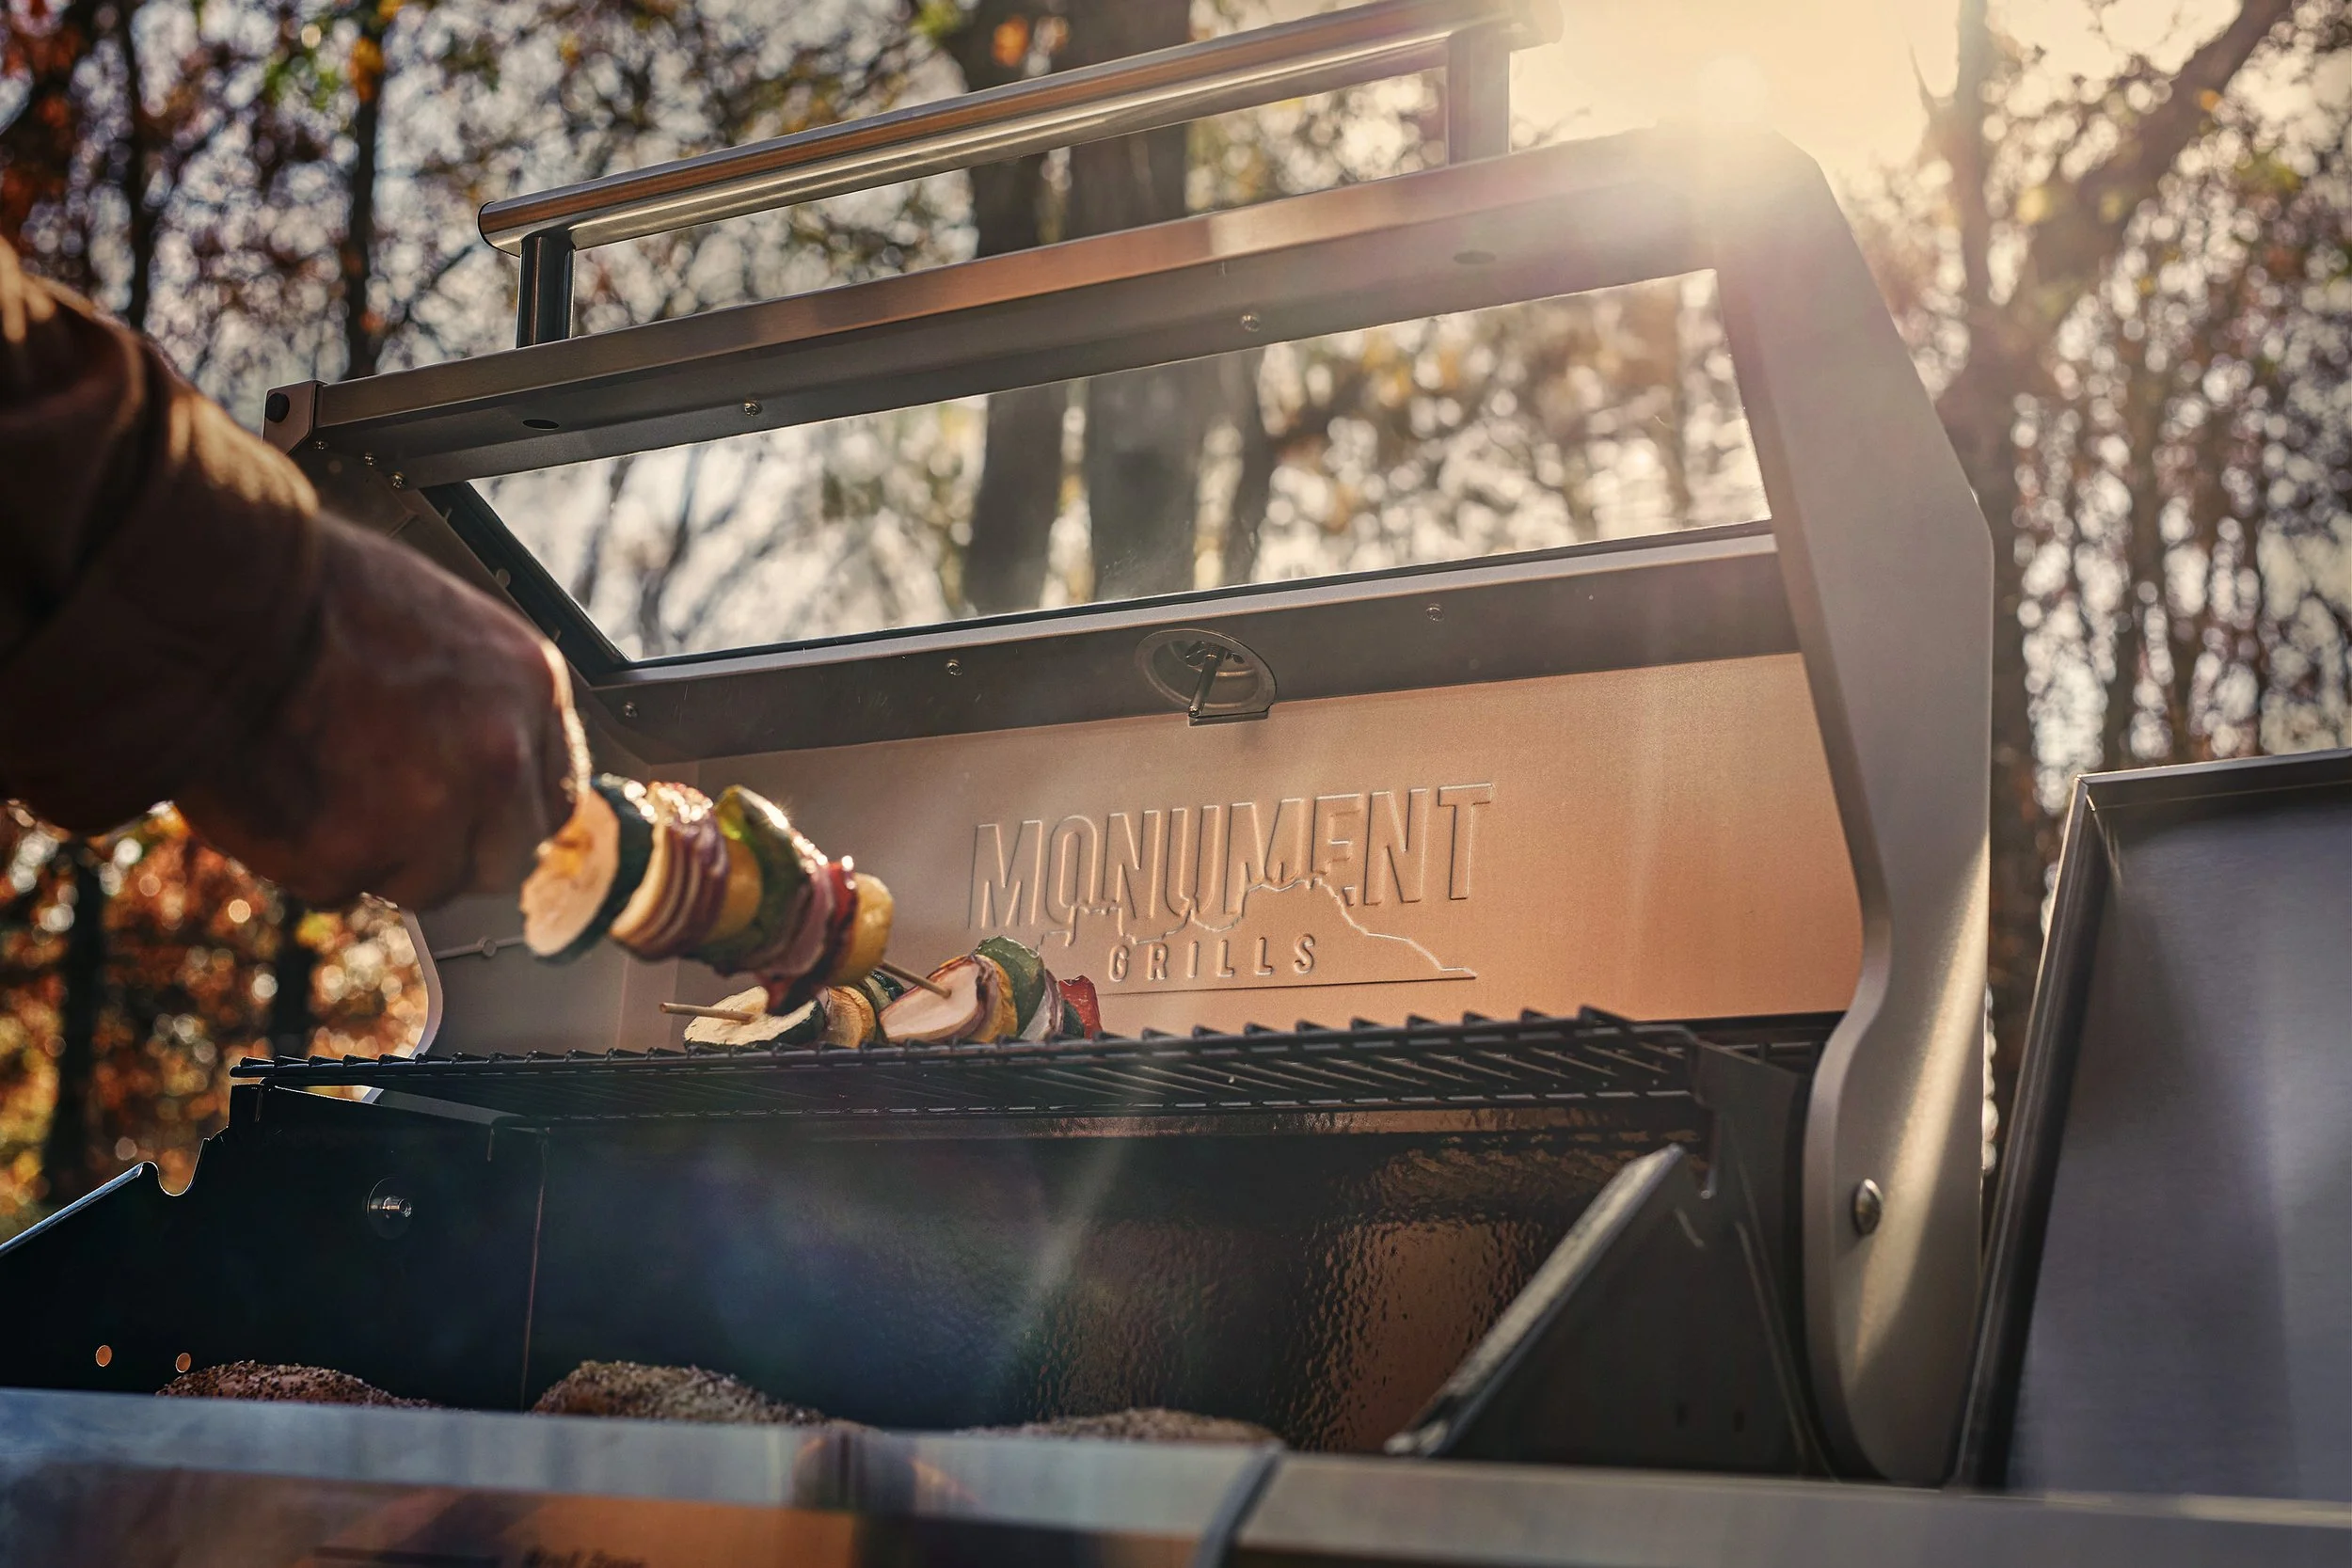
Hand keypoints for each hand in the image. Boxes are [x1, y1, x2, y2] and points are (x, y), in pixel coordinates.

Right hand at [178, 515, 587, 909]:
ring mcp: (429, 812)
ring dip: (378, 856)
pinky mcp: (348, 854)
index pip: (554, 798)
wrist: (222, 599)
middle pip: (505, 859)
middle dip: (455, 851)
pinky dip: (306, 857)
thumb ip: (487, 704)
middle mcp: (497, 757)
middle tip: (395, 818)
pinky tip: (283, 793)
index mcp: (530, 687)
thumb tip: (495, 766)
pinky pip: (339, 887)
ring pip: (426, 883)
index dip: (507, 816)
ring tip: (325, 786)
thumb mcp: (445, 627)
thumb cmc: (317, 594)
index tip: (477, 822)